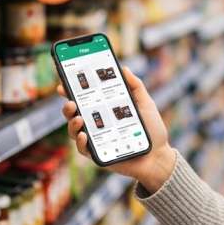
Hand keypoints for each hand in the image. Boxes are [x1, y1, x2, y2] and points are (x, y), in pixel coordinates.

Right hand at [58, 66, 175, 192]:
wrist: (159, 156)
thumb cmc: (152, 130)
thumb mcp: (145, 104)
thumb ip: (135, 86)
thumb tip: (124, 68)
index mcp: (105, 110)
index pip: (85, 99)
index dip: (72, 91)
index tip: (64, 82)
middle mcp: (97, 124)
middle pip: (74, 114)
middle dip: (68, 107)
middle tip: (70, 101)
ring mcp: (96, 139)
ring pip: (74, 131)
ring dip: (72, 123)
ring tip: (79, 118)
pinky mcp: (98, 155)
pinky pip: (83, 149)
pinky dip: (81, 142)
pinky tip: (85, 136)